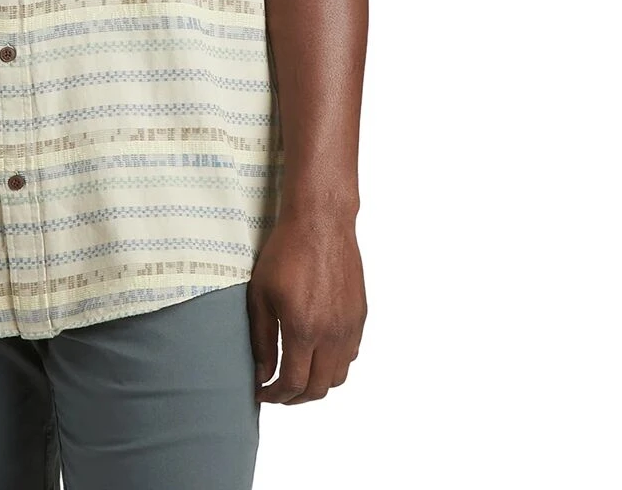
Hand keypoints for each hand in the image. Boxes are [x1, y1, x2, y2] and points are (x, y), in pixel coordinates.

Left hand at [247, 210, 365, 404]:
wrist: (320, 223)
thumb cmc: (286, 252)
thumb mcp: (261, 294)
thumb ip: (262, 338)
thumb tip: (262, 372)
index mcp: (304, 330)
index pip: (293, 383)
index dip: (275, 396)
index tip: (261, 394)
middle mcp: (332, 335)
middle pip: (318, 388)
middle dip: (294, 398)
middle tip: (276, 393)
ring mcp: (350, 327)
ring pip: (338, 376)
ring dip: (316, 384)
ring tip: (296, 376)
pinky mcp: (360, 316)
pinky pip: (350, 354)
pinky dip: (333, 365)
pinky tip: (316, 354)